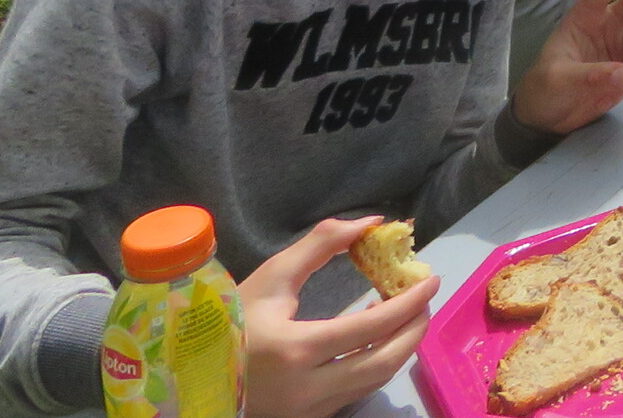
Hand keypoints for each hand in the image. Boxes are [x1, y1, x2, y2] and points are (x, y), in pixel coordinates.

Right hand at [239, 217, 434, 417]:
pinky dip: (376, 363)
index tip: (431, 279)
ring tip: (404, 314)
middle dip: (415, 328)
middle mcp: (306, 388)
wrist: (191, 375)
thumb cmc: (230, 321)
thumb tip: (370, 224)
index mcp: (296, 350)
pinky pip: (356, 391)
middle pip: (384, 362)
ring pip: (374, 381)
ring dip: (399, 346)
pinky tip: (375, 337)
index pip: (371, 328)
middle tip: (426, 299)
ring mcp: (308, 410)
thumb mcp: (272, 278)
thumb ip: (320, 245)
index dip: (409, 302)